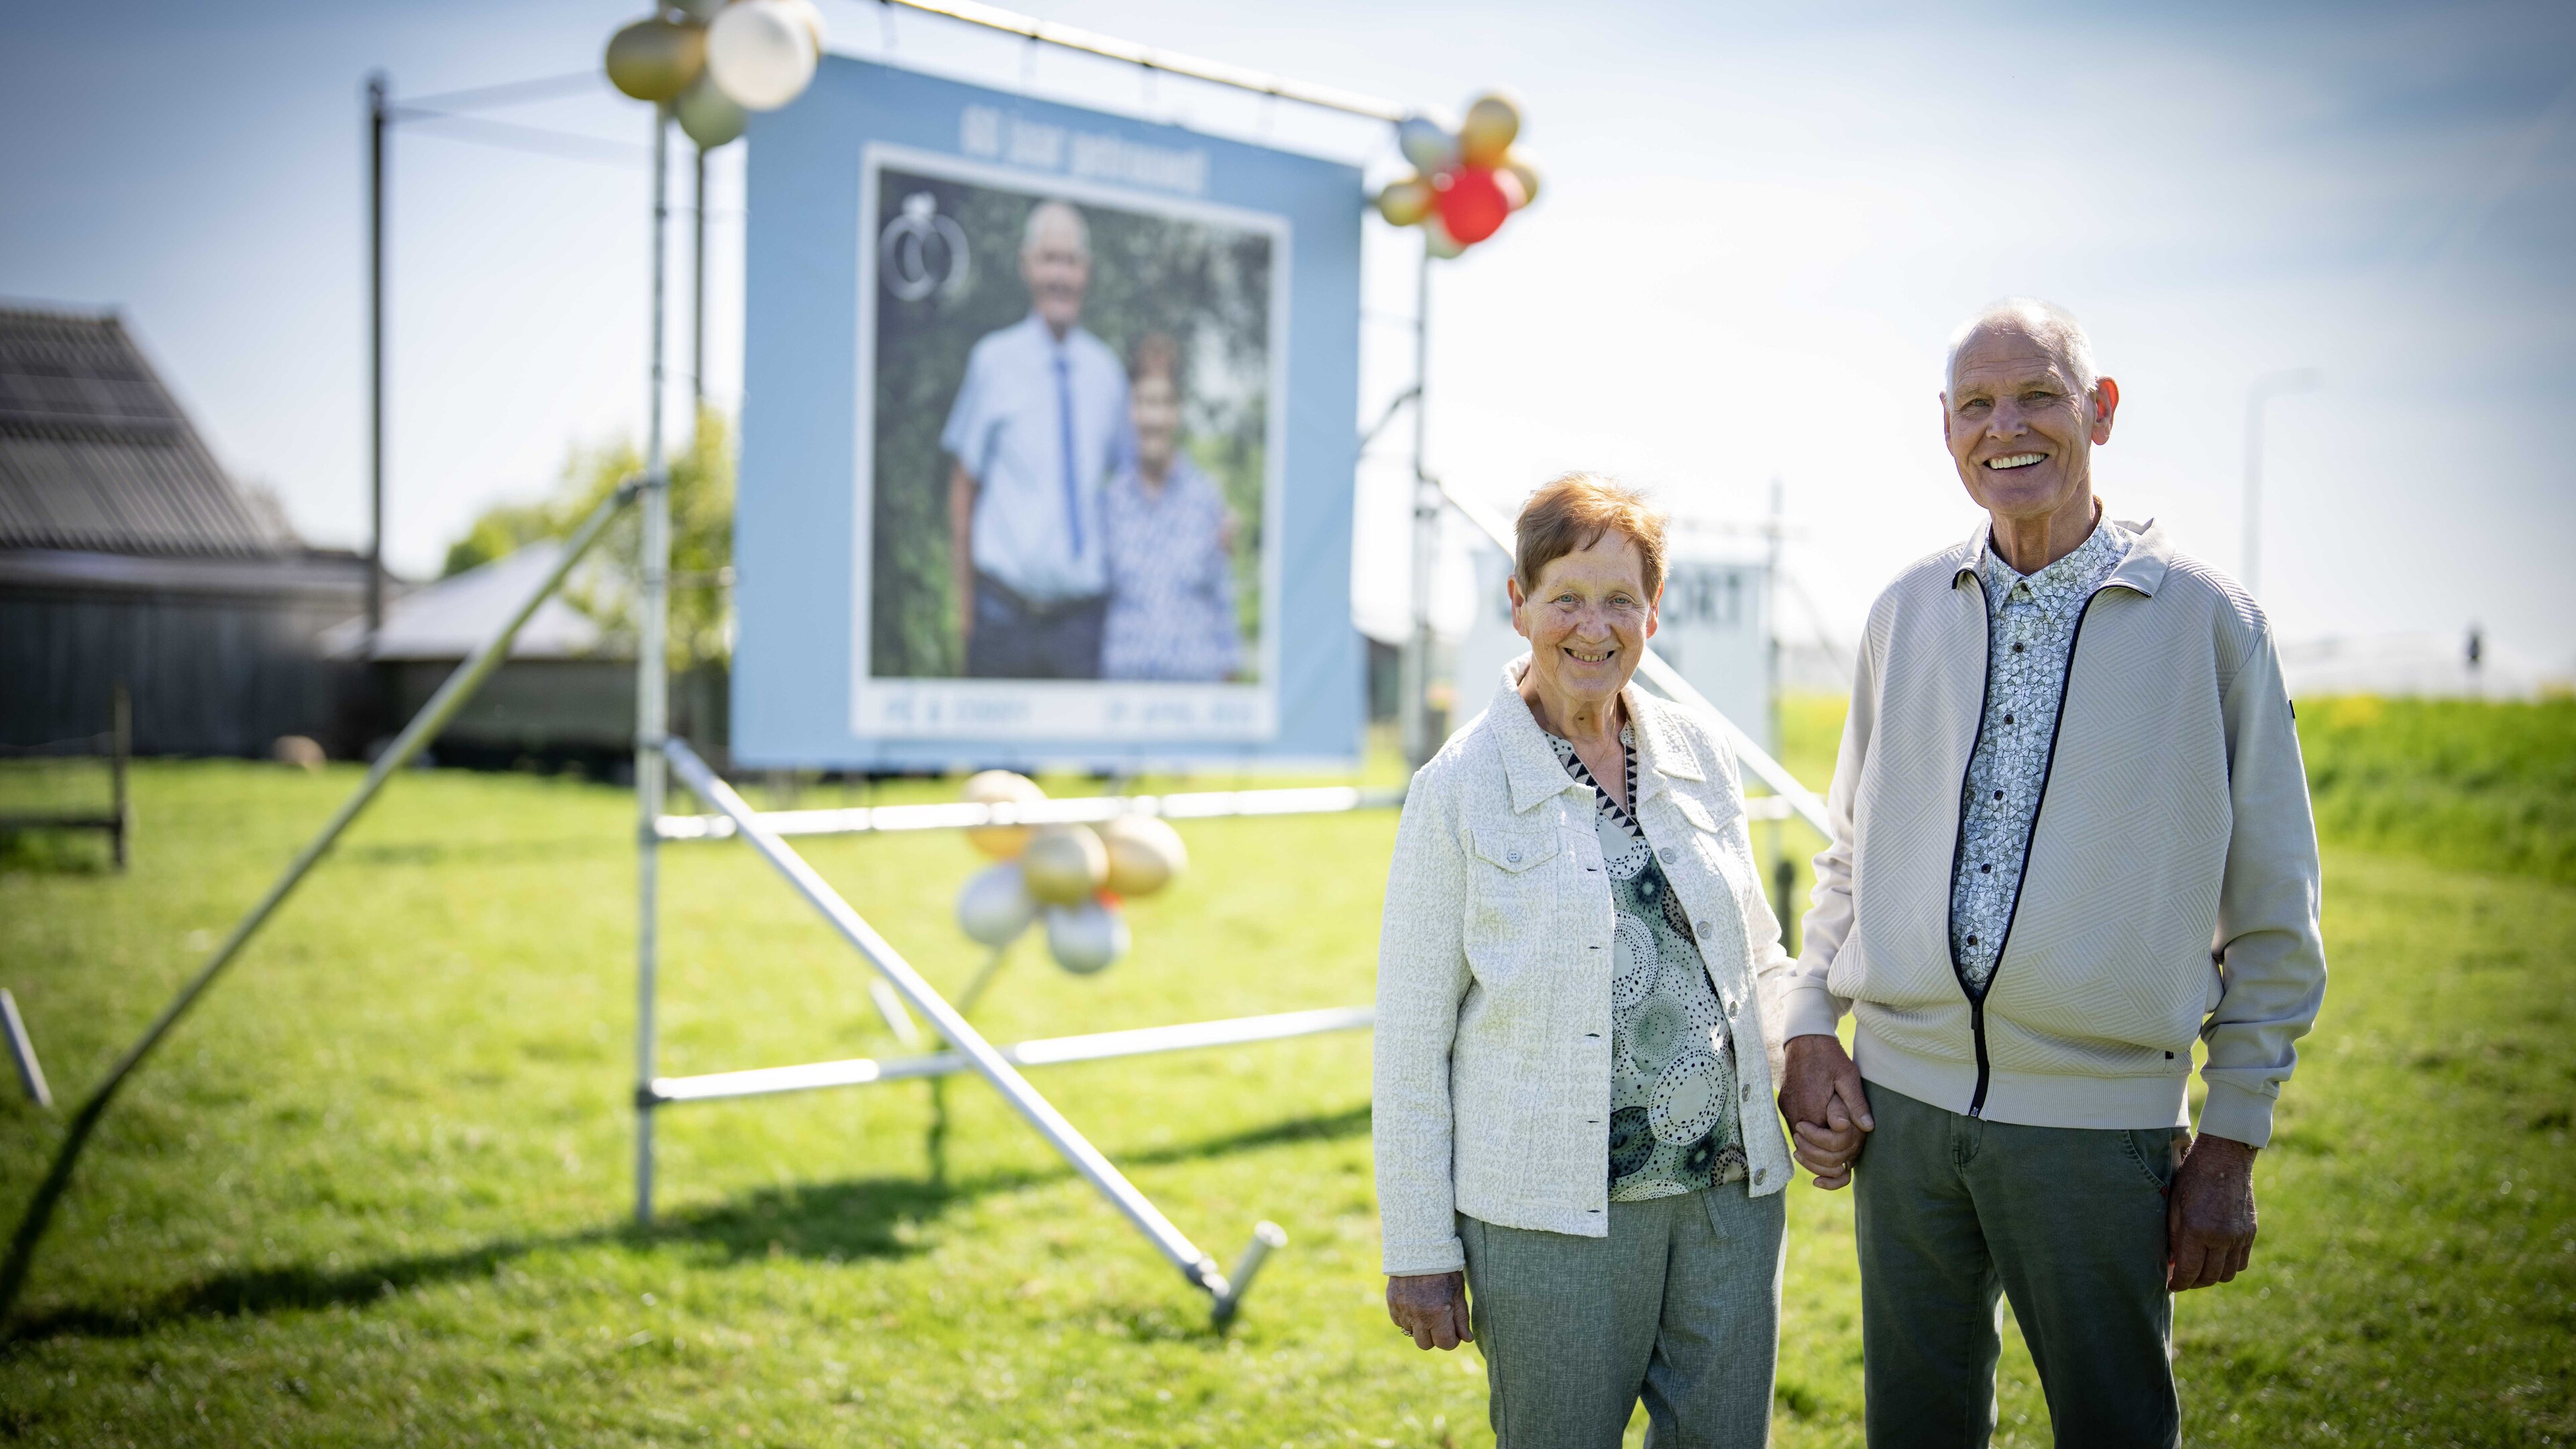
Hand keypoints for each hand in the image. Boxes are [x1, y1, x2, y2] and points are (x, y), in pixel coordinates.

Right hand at [1386, 1271, 1471, 1350]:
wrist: (1420, 1248)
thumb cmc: (1444, 1270)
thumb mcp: (1458, 1293)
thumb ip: (1461, 1319)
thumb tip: (1467, 1339)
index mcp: (1438, 1313)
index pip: (1444, 1344)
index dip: (1451, 1341)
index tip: (1453, 1334)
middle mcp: (1419, 1315)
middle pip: (1425, 1344)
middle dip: (1434, 1338)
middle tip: (1439, 1323)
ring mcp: (1403, 1310)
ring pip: (1410, 1333)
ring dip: (1419, 1327)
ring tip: (1426, 1309)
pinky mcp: (1392, 1303)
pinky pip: (1399, 1322)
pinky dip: (1407, 1318)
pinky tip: (1414, 1304)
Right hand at [1779, 1034, 1873, 1189]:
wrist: (1804, 1037)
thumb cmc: (1829, 1056)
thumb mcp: (1848, 1076)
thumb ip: (1856, 1104)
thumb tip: (1867, 1128)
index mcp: (1811, 1108)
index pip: (1822, 1145)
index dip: (1837, 1153)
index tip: (1849, 1153)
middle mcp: (1795, 1112)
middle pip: (1807, 1151)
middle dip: (1824, 1160)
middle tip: (1842, 1164)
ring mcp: (1786, 1109)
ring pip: (1798, 1143)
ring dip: (1814, 1152)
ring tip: (1833, 1158)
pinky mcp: (1784, 1104)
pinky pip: (1794, 1131)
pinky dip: (1806, 1141)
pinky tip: (1820, 1141)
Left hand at [2167, 1133, 2257, 1289]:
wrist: (2225, 1158)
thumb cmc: (2192, 1178)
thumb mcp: (2174, 1207)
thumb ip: (2174, 1238)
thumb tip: (2172, 1264)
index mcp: (2197, 1231)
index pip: (2189, 1272)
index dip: (2178, 1284)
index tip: (2171, 1286)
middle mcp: (2221, 1238)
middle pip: (2209, 1278)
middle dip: (2193, 1283)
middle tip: (2182, 1279)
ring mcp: (2239, 1236)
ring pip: (2228, 1274)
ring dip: (2212, 1277)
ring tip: (2199, 1270)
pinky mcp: (2251, 1233)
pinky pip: (2241, 1262)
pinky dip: (2229, 1266)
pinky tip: (2216, 1259)